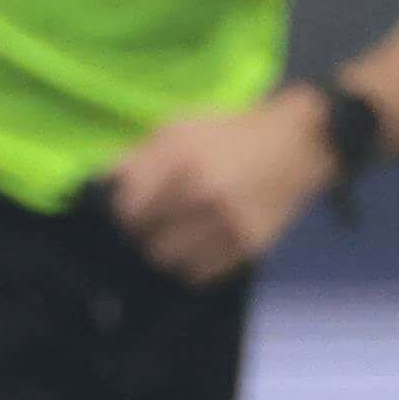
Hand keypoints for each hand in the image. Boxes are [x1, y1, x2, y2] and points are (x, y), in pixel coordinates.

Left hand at [108, 87, 336, 283]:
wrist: (297, 145)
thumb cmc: (230, 131)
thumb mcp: (180, 126)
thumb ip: (138, 155)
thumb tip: (101, 183)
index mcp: (179, 158)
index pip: (126, 207)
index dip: (121, 212)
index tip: (129, 209)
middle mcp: (200, 193)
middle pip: (144, 239)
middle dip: (142, 234)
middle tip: (149, 225)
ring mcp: (226, 224)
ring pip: (169, 262)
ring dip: (165, 252)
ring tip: (173, 236)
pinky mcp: (247, 247)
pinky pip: (200, 274)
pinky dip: (191, 264)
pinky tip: (197, 245)